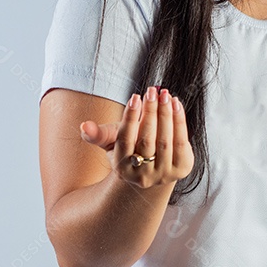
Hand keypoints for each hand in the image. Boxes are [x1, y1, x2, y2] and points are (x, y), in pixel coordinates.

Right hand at [79, 85, 194, 189]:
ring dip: (166, 114)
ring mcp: (163, 174)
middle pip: (147, 140)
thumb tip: (83, 126)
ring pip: (165, 140)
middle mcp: (142, 175)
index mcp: (122, 168)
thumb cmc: (130, 147)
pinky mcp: (182, 168)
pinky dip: (179, 120)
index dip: (130, 118)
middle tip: (152, 91)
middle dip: (150, 112)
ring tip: (164, 94)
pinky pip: (181, 141)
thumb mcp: (112, 141)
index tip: (135, 97)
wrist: (153, 168)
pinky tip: (175, 104)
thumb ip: (98, 134)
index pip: (125, 140)